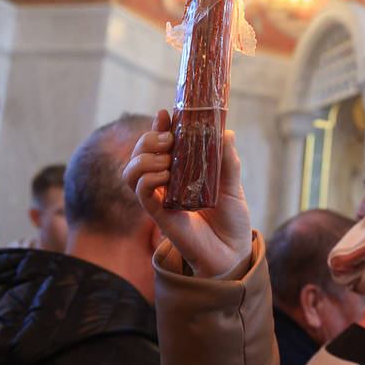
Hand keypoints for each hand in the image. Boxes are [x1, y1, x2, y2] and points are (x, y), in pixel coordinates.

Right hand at [123, 110, 252, 278]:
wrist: (233, 251)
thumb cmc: (231, 218)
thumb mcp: (232, 184)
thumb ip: (227, 160)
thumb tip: (227, 132)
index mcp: (182, 169)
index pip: (160, 142)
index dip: (159, 126)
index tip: (166, 113)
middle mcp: (166, 181)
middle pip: (140, 153)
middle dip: (148, 138)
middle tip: (169, 139)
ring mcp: (160, 197)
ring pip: (132, 171)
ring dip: (144, 158)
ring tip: (166, 159)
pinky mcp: (158, 214)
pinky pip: (141, 192)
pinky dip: (148, 179)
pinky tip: (165, 177)